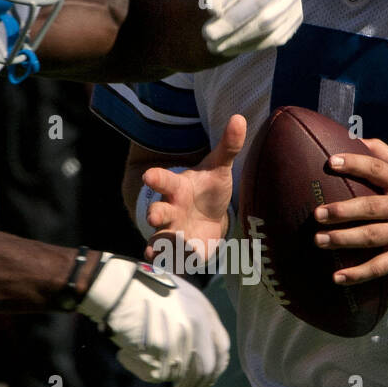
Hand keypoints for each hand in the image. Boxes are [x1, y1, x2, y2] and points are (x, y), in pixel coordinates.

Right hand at [77, 253, 228, 386]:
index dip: (215, 369)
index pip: (221, 348)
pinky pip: (155, 374)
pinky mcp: (161, 351)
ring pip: (177, 373)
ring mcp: (180, 340)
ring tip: (136, 354)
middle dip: (194, 386)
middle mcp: (197, 327)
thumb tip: (194, 356)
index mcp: (204, 311)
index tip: (206, 382)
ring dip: (158, 370)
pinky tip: (126, 352)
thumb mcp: (177, 297)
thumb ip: (193, 322)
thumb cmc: (139, 289)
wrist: (116, 287)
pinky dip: (139, 368)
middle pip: (205, 368)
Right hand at [143, 114, 244, 266]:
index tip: (148, 176)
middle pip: (158, 212)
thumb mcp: (219, 167)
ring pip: (160, 240)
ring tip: (153, 252)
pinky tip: (179, 268)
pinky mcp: (183, 251)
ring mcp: (173, 233)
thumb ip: (228, 146)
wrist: (207, 214)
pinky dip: (177, 263)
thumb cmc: (209, 187)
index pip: (163, 181)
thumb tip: (239, 118)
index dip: (156, 179)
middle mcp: (170, 211)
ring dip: (157, 245)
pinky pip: (178, 259)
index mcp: (177, 188)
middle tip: (152, 216)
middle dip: (155, 214)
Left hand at [198, 0, 300, 57]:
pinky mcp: (295, 19)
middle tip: (206, 33)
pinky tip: (230, 48)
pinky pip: (274, 37)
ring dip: (238, 37)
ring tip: (213, 45)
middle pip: (259, 3)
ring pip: (267, 24)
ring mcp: (294, 0)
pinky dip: (250, 45)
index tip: (206, 7)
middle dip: (230, 21)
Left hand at [312, 139, 387, 281]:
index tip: (331, 162)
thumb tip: (356, 138)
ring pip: (371, 237)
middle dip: (343, 211)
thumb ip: (386, 155)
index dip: (355, 164)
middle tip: (318, 214)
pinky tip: (338, 278)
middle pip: (371, 207)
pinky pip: (380, 266)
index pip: (378, 169)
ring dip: (343, 240)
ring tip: (319, 241)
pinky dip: (358, 274)